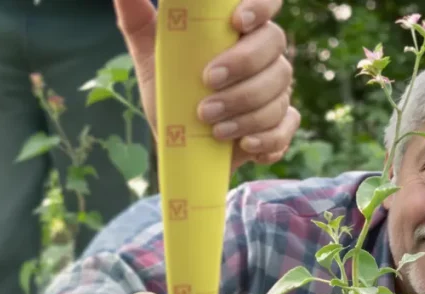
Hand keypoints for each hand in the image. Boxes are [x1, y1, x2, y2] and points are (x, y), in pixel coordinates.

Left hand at [114, 0, 300, 171]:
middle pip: (273, 47)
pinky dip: (268, 138)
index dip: (260, 5)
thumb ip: (138, 23)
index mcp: (240, 33)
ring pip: (278, 92)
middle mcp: (265, 58)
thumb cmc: (171, 96)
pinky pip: (286, 128)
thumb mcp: (150, 60)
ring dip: (246, 110)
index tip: (237, 21)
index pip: (265, 3)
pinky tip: (246, 144)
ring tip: (213, 126)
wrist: (179, 149)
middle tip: (207, 82)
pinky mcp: (280, 126)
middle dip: (242, 65)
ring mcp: (277, 92)